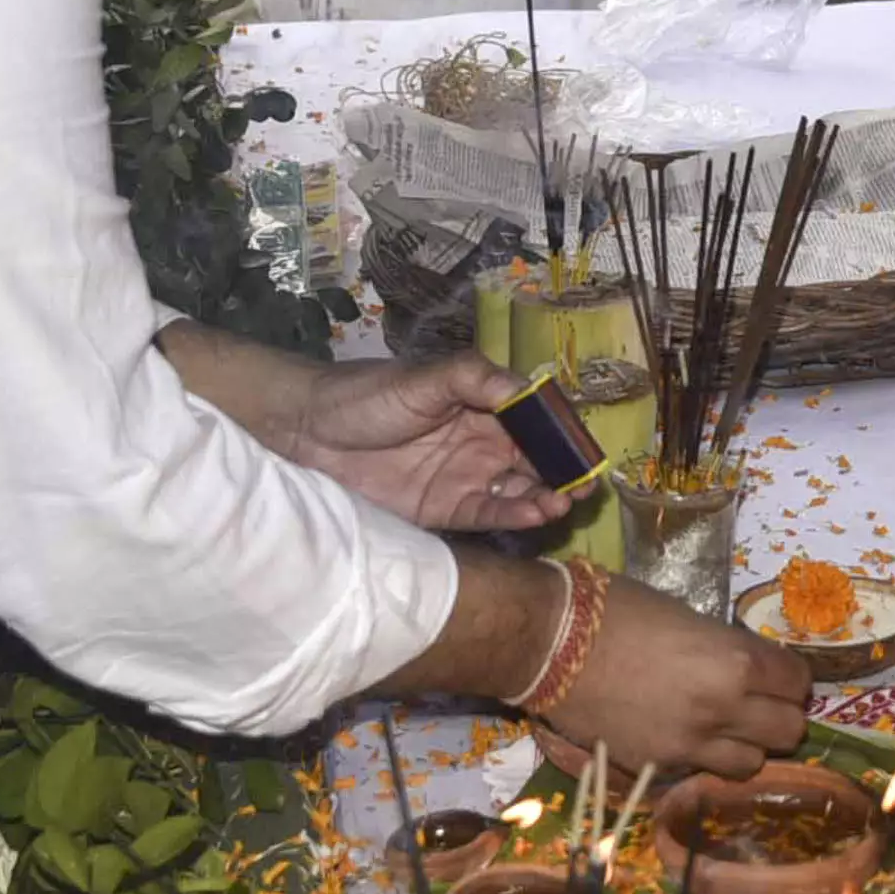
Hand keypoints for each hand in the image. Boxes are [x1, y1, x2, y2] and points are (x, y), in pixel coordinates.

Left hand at [155, 330, 567, 534]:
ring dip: (545, 495)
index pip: (537, 418)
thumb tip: (532, 389)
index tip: (588, 447)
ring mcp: (465, 479)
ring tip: (562, 502)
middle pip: (536, 459)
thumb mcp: (426, 378)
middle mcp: (482, 442)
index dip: (564, 432)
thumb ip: (478, 379)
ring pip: (518, 490)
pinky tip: (533, 513)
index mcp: (483, 404)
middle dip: (565, 471)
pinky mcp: (445, 513)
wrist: (307, 434)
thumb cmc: (368, 395)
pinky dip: (514, 515)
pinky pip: (489, 516)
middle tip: (586, 485)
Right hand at [532, 574, 813, 781]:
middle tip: (759, 701)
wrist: (549, 643)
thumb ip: (723, 647)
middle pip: (789, 731)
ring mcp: (690, 745)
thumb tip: (742, 663)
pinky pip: (702, 773)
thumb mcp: (686, 616)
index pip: (797, 681)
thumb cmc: (615, 610)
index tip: (777, 672)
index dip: (790, 677)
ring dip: (747, 745)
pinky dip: (703, 759)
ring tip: (725, 727)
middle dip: (779, 715)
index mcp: (735, 660)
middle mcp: (723, 709)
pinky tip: (685, 738)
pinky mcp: (656, 766)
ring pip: (753, 764)